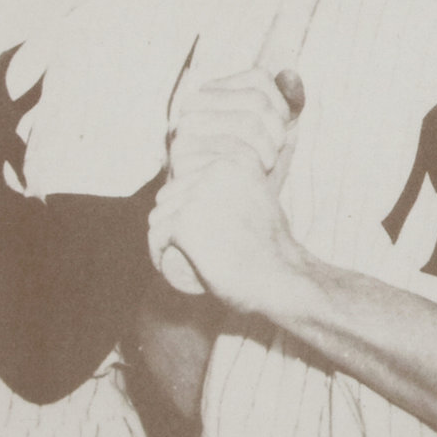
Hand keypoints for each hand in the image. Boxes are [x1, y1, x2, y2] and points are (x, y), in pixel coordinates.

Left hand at [150, 144, 312, 320]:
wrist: (280, 278)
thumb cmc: (272, 246)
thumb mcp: (261, 196)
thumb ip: (244, 179)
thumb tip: (235, 162)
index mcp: (236, 159)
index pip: (186, 164)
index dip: (185, 193)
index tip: (196, 217)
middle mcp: (217, 169)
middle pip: (171, 191)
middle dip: (173, 217)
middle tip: (191, 242)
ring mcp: (199, 195)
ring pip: (160, 214)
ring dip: (164, 235)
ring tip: (180, 252)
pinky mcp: (185, 222)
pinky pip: (156, 236)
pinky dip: (156, 252)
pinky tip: (164, 261)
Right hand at [164, 70, 296, 186]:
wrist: (232, 223)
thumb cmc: (254, 177)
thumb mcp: (277, 137)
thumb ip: (288, 105)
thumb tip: (292, 75)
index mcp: (213, 94)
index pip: (259, 78)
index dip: (281, 107)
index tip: (279, 133)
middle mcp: (193, 105)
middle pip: (256, 100)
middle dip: (276, 133)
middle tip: (270, 158)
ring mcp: (184, 129)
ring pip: (248, 122)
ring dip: (267, 153)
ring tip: (259, 171)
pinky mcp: (182, 156)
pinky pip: (234, 151)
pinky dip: (251, 169)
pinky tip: (243, 182)